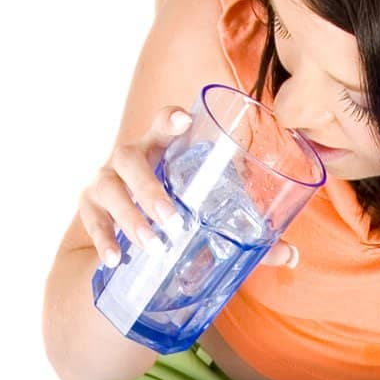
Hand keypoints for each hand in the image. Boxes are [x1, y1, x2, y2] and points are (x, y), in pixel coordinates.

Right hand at [75, 105, 299, 270]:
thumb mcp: (205, 217)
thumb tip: (290, 256)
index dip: (170, 119)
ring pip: (110, 189)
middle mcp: (130, 159)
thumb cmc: (175, 214)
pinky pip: (92, 221)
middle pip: (131, 157)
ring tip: (152, 245)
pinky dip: (103, 241)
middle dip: (150, 189)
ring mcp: (104, 181)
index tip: (183, 121)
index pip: (163, 123)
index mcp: (163, 150)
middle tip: (173, 221)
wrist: (125, 233)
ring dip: (130, 217)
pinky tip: (114, 260)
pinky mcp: (88, 208)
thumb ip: (245, 235)